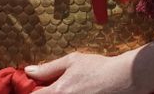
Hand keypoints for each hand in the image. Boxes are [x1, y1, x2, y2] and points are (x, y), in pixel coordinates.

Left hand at [23, 52, 139, 93]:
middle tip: (52, 89)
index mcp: (59, 92)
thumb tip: (28, 71)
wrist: (125, 79)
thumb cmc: (99, 67)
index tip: (37, 89)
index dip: (33, 93)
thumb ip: (48, 68)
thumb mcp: (72, 61)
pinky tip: (77, 93)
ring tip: (70, 89)